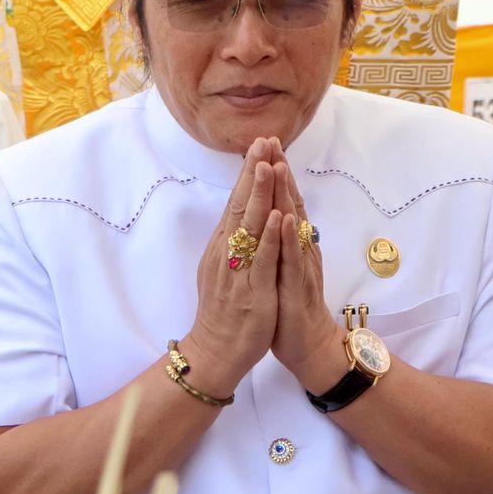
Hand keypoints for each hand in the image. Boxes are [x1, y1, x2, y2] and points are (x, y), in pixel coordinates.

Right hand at [184, 137, 285, 397]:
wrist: (215, 352)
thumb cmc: (223, 313)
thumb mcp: (225, 271)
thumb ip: (233, 245)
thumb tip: (239, 220)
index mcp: (223, 248)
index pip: (236, 203)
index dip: (247, 174)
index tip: (258, 146)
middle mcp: (227, 254)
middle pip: (240, 206)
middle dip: (253, 173)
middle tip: (262, 141)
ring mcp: (238, 271)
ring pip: (250, 227)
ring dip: (259, 195)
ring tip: (268, 165)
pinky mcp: (252, 291)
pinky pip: (262, 260)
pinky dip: (270, 237)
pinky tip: (277, 216)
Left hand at [271, 156, 346, 390]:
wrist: (307, 345)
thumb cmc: (288, 306)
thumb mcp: (278, 267)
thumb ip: (276, 240)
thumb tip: (268, 215)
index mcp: (289, 244)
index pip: (280, 201)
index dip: (271, 174)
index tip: (261, 144)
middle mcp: (298, 248)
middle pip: (288, 203)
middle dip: (278, 172)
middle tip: (271, 140)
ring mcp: (300, 266)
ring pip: (293, 225)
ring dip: (285, 197)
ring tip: (278, 167)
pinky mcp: (297, 287)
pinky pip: (293, 260)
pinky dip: (288, 239)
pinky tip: (284, 220)